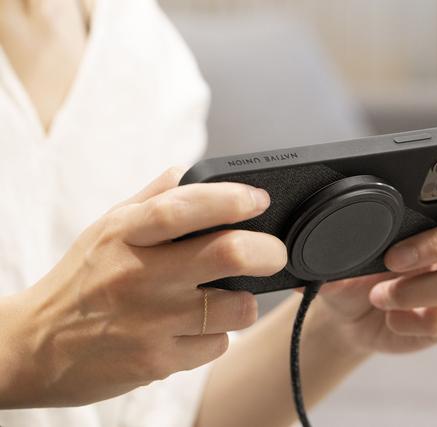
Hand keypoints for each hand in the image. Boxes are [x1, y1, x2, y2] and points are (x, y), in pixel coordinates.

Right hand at [0, 168, 286, 407]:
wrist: (37, 347)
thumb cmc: (82, 280)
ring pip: (236, 307)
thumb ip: (154, 198)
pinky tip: (196, 329)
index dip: (231, 199)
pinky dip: (220, 334)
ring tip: (228, 296)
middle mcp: (140, 275)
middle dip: (268, 251)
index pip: (185, 207)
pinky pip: (218, 344)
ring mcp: (151, 322)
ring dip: (245, 301)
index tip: (258, 198)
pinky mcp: (158, 361)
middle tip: (273, 252)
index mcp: (127, 233)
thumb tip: (192, 172)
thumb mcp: (107, 228)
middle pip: (228, 254)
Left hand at [313, 113, 436, 353]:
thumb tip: (333, 219)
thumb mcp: (338, 244)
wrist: (343, 318)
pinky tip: (391, 316)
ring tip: (378, 294)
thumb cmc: (348, 271)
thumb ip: (342, 227)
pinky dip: (410, 318)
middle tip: (394, 256)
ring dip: (414, 289)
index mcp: (435, 212)